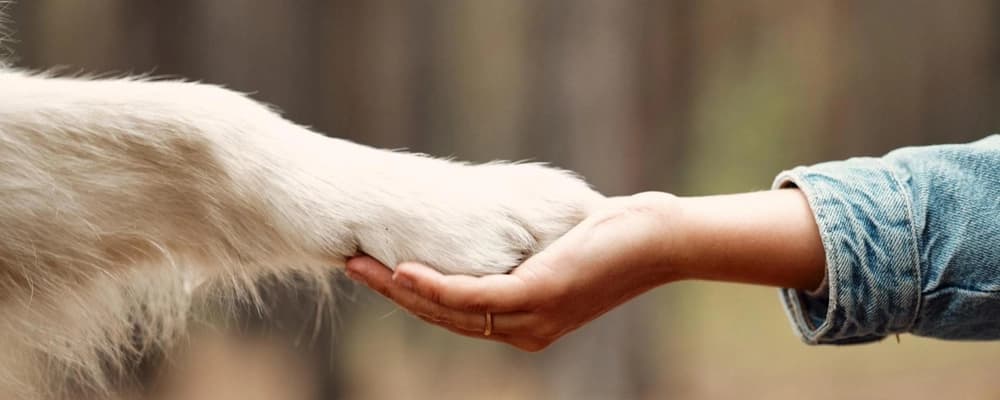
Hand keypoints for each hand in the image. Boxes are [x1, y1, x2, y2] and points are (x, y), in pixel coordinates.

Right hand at [345, 192, 680, 350]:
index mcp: (526, 322)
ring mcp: (531, 318)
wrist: (661, 240)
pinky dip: (434, 286)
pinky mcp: (538, 296)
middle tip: (352, 265)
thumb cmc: (614, 237)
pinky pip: (473, 297)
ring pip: (451, 310)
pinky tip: (402, 271)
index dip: (413, 295)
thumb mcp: (556, 247)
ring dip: (400, 289)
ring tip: (361, 265)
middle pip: (444, 316)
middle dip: (393, 293)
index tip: (377, 269)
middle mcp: (525, 330)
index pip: (456, 313)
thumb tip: (494, 222)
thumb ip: (522, 247)